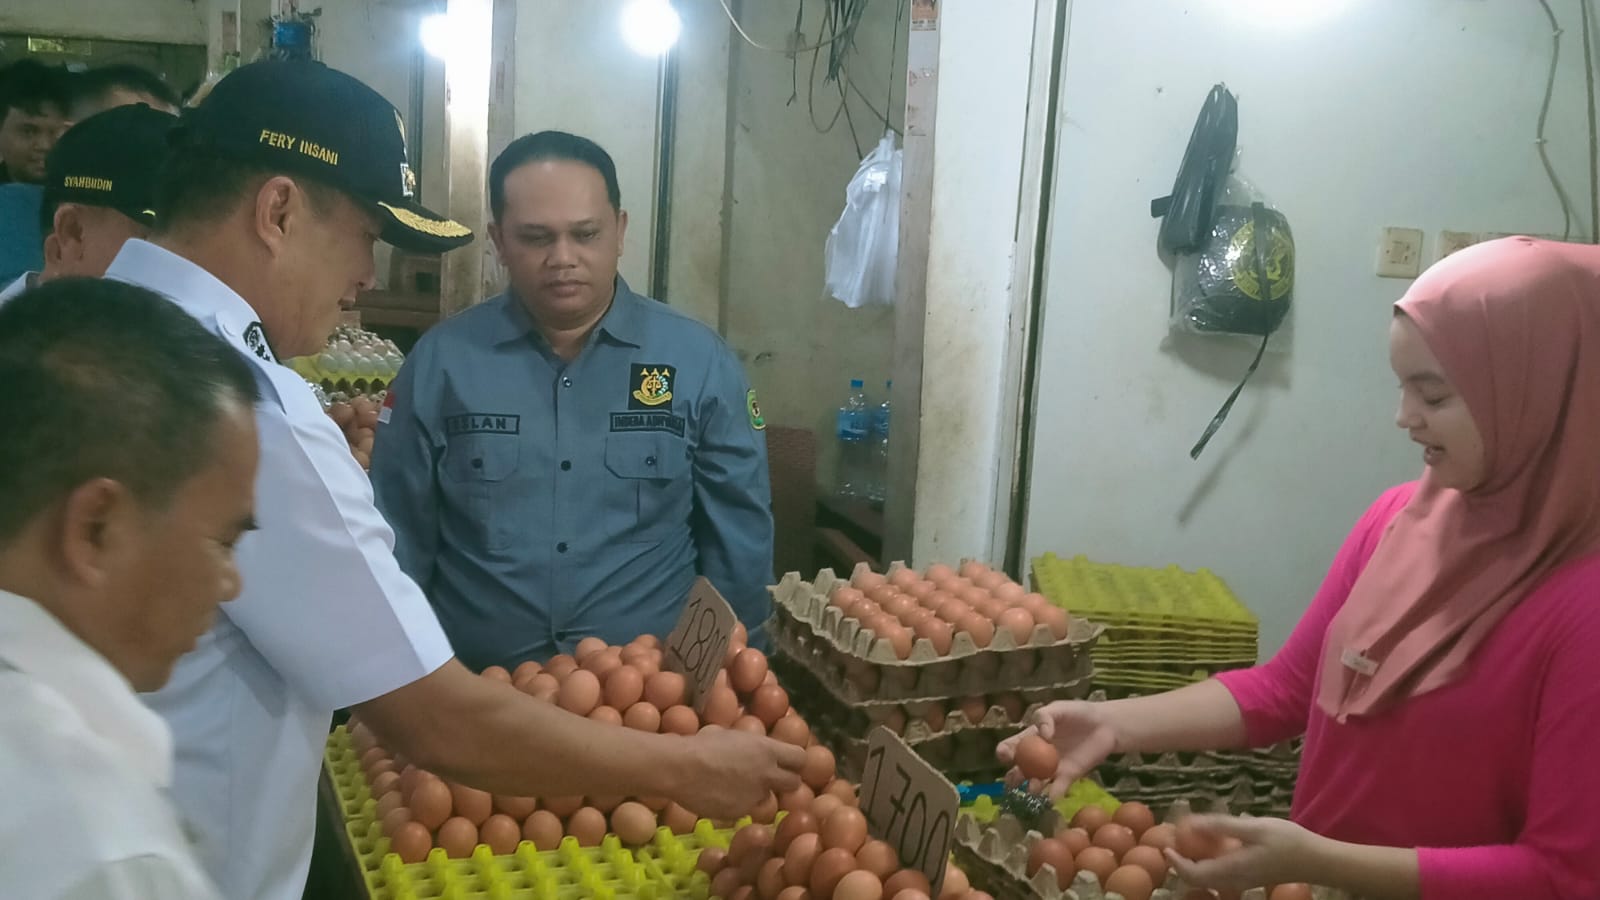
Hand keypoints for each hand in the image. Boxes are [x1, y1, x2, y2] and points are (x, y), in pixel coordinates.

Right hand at [676, 726, 805, 820]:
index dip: (794, 762)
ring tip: (737, 788)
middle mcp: (767, 774)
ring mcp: (754, 796)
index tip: (786, 763)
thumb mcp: (732, 735)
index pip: (800, 758)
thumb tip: (754, 746)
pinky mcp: (739, 813)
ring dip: (758, 795)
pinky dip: (737, 805)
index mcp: (767, 750)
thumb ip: (750, 745)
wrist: (680, 768)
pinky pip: (744, 809)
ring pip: (767, 799)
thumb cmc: (702, 744)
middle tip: (770, 780)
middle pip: (794, 783)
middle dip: (785, 782)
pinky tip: (720, 797)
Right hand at [995, 701, 1117, 798]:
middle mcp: (1038, 756)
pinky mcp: (1069, 777)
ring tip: (1035, 787)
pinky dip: (1052, 796)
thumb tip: (1042, 735)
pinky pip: (1057, 789)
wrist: (1106, 725)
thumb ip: (1045, 717)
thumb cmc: (1079, 713)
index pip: (1011, 747)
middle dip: (1012, 777)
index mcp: (1031, 738)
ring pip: (1035, 783)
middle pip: (1018, 770)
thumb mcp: (1059, 708)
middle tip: (1016, 777)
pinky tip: (1050, 798)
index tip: (1006, 755)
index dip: (1004, 752)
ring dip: (1031, 789)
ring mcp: (1052, 769)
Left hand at [1165, 815, 1323, 892]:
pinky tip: (1216, 842)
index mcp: (1232, 870)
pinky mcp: (1251, 877)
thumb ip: (1222, 826)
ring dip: (1196, 861)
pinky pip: (1222, 874)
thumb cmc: (1288, 842)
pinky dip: (1211, 861)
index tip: (1166, 844)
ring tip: (1191, 837)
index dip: (1175, 862)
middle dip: (1183, 860)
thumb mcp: (1254, 828)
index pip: (1193, 874)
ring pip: (1210, 877)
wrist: (1317, 861)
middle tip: (1176, 838)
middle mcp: (1235, 880)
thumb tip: (1191, 824)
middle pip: (1199, 878)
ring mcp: (1243, 881)